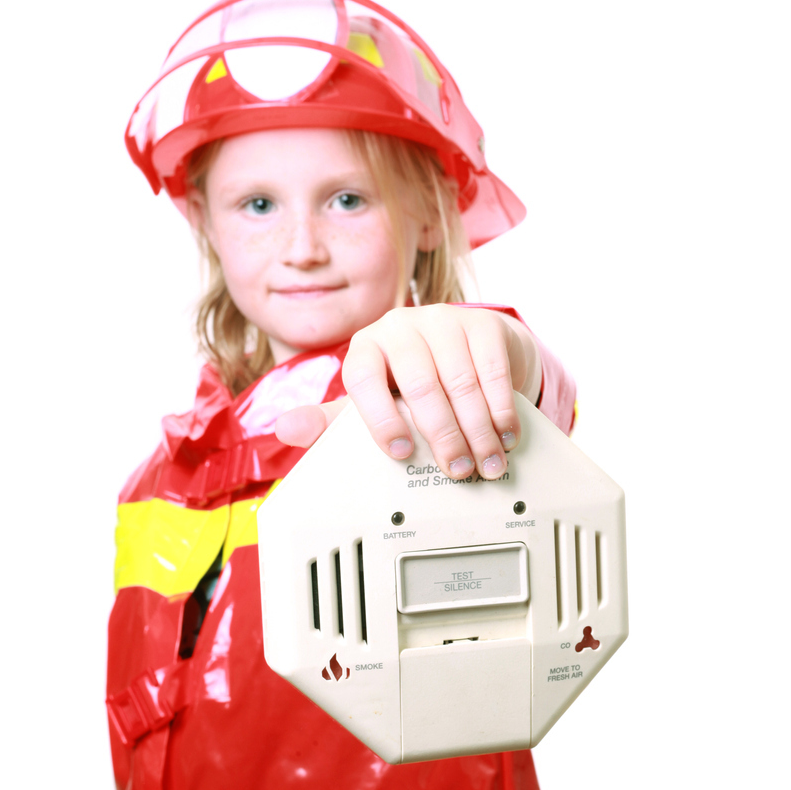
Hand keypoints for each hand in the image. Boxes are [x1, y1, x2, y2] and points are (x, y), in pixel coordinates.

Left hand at [275, 306, 540, 478]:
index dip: (381, 418)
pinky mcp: (482, 323)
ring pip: (460, 380)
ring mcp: (443, 320)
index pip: (362, 377)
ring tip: (486, 462)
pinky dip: (501, 407)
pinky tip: (505, 433)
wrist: (466, 348)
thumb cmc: (412, 384)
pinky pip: (492, 369)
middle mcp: (400, 326)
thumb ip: (333, 420)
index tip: (401, 453)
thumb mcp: (374, 401)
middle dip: (441, 434)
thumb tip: (285, 429)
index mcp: (366, 346)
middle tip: (456, 469)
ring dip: (477, 429)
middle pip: (419, 382)